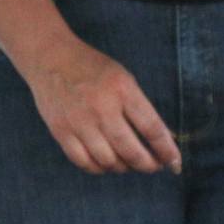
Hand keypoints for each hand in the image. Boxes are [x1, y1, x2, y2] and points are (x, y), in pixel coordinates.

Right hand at [21, 36, 180, 174]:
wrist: (49, 56)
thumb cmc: (92, 68)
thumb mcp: (123, 79)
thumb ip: (141, 109)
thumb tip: (163, 141)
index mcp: (121, 89)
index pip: (152, 129)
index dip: (168, 151)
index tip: (175, 163)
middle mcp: (101, 107)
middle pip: (131, 151)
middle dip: (148, 165)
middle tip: (153, 165)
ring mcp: (78, 121)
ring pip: (108, 161)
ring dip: (123, 167)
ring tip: (127, 161)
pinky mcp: (60, 130)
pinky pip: (84, 162)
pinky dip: (98, 167)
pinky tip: (104, 161)